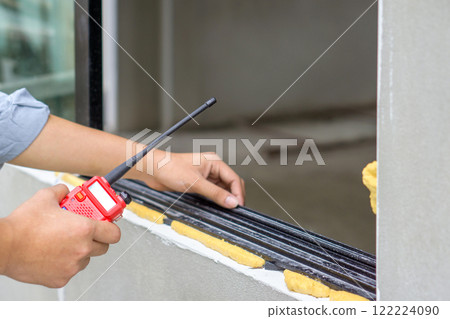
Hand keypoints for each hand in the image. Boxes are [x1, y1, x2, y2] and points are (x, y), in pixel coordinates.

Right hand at [0, 184, 120, 287]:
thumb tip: (66, 191)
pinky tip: (54, 253)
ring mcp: (72, 266)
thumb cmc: (23, 226)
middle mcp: (82, 249)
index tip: (108, 225)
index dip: (112, 228)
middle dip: (97, 238)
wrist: (4, 246)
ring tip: (64, 241)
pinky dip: (66, 263)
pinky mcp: (61, 278)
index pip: (114, 233)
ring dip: (81, 250)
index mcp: (84, 229)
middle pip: (103, 247)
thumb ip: (62, 192)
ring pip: (86, 259)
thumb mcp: (45, 197)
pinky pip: (71, 270)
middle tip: (85, 231)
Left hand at [138, 151, 244, 208]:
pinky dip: (216, 199)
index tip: (238, 206)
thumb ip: (215, 193)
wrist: (152, 170)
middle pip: (230, 184)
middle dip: (234, 196)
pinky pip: (212, 192)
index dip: (238, 193)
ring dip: (225, 198)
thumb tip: (232, 201)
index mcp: (214, 162)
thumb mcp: (195, 182)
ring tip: (227, 209)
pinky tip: (216, 206)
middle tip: (235, 210)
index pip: (233, 178)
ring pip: (222, 189)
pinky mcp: (198, 183)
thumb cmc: (169, 168)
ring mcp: (205, 176)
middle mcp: (211, 168)